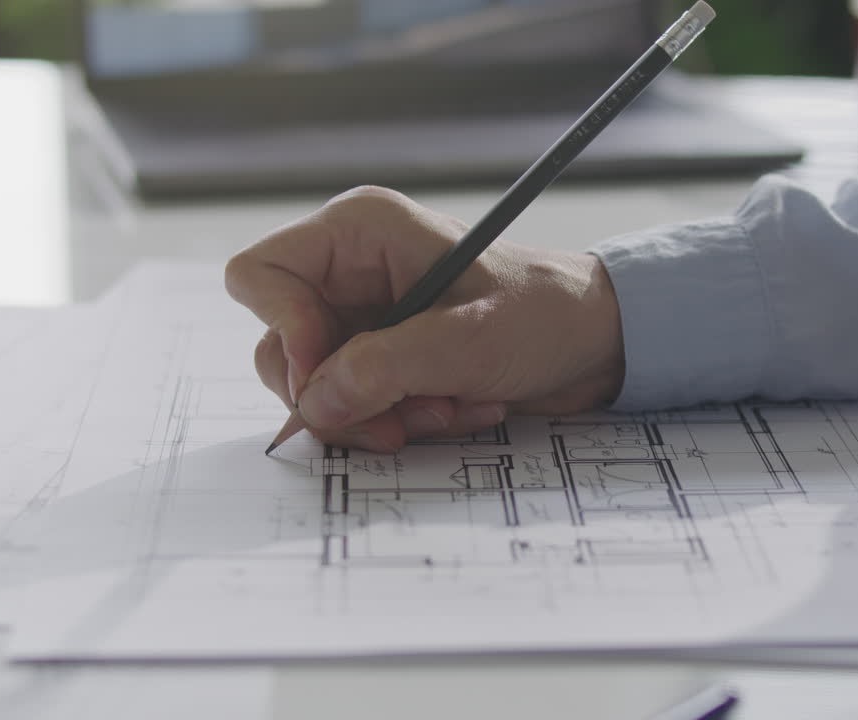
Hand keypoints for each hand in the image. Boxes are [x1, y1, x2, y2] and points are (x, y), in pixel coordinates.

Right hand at [225, 186, 624, 451]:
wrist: (596, 341)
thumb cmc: (546, 314)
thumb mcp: (469, 341)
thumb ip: (385, 368)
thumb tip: (313, 404)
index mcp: (360, 232)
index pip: (260, 275)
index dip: (284, 331)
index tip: (332, 377)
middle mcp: (349, 272)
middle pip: (280, 347)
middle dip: (341, 395)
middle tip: (401, 419)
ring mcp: (362, 318)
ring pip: (317, 388)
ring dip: (378, 414)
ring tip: (449, 408)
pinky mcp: (381, 358)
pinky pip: (355, 405)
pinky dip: (400, 420)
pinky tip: (455, 407)